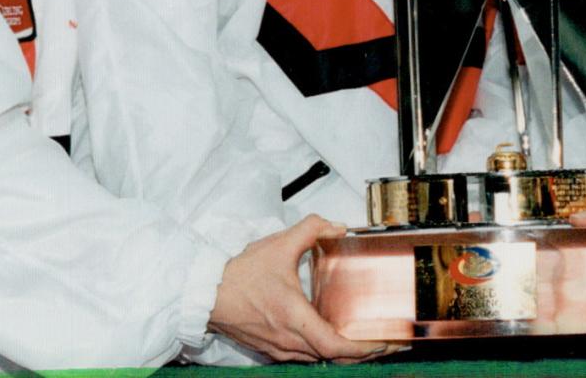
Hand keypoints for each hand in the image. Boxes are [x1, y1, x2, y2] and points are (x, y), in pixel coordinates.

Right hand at [208, 215, 394, 362]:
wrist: (206, 293)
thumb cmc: (239, 274)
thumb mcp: (278, 245)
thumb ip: (311, 229)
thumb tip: (338, 227)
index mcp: (293, 317)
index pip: (334, 346)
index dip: (361, 349)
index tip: (380, 343)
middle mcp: (288, 339)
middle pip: (331, 358)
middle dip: (359, 354)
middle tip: (380, 343)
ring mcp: (278, 348)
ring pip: (317, 358)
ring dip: (339, 353)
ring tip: (361, 341)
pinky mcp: (269, 349)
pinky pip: (301, 356)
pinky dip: (320, 351)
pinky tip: (329, 338)